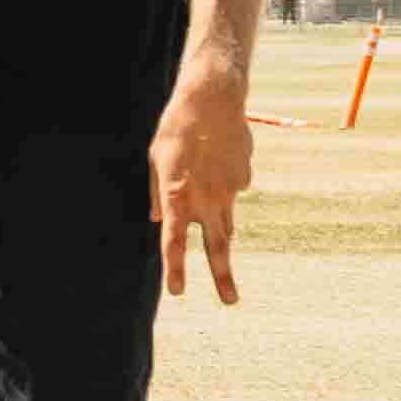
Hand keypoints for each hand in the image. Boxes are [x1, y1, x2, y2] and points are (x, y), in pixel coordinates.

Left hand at [155, 74, 250, 301]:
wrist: (214, 99)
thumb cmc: (176, 128)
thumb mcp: (155, 160)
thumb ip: (156, 193)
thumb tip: (157, 219)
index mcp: (178, 196)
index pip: (174, 242)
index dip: (175, 269)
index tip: (178, 291)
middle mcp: (206, 199)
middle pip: (217, 246)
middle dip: (223, 276)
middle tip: (230, 301)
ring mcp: (230, 189)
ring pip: (228, 222)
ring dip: (224, 238)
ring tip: (222, 254)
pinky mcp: (244, 176)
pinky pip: (233, 189)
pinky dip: (224, 185)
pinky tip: (218, 161)